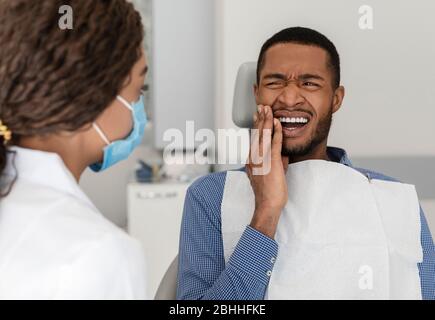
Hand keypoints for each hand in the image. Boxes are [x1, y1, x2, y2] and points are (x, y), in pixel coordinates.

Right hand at [246, 105, 288, 238]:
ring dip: (266, 120)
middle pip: (256, 133)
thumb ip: (276, 161)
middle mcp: (254, 157)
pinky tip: (276, 123)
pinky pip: (273, 143)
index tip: (258, 115)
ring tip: (267, 109)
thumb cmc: (268, 193)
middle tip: (261, 106)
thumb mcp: (271, 173)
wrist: (267, 204)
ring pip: (263, 135)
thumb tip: (283, 153)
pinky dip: (275, 131)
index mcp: (252, 160)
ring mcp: (261, 159)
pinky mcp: (271, 162)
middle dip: (259, 118)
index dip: (256, 125)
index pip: (253, 139)